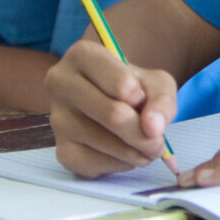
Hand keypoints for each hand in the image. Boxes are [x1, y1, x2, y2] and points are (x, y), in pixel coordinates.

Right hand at [46, 39, 179, 176]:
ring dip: (136, 152)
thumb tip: (152, 128)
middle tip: (158, 142)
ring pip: (106, 142)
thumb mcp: (155, 82)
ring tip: (145, 147)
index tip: (143, 99)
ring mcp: (57, 119)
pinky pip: (96, 164)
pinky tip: (125, 154)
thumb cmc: (133, 87)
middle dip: (145, 135)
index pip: (122, 85)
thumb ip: (162, 100)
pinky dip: (120, 165)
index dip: (142, 98)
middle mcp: (61, 83)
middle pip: (113, 115)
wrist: (111, 103)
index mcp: (82, 55)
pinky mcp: (61, 150)